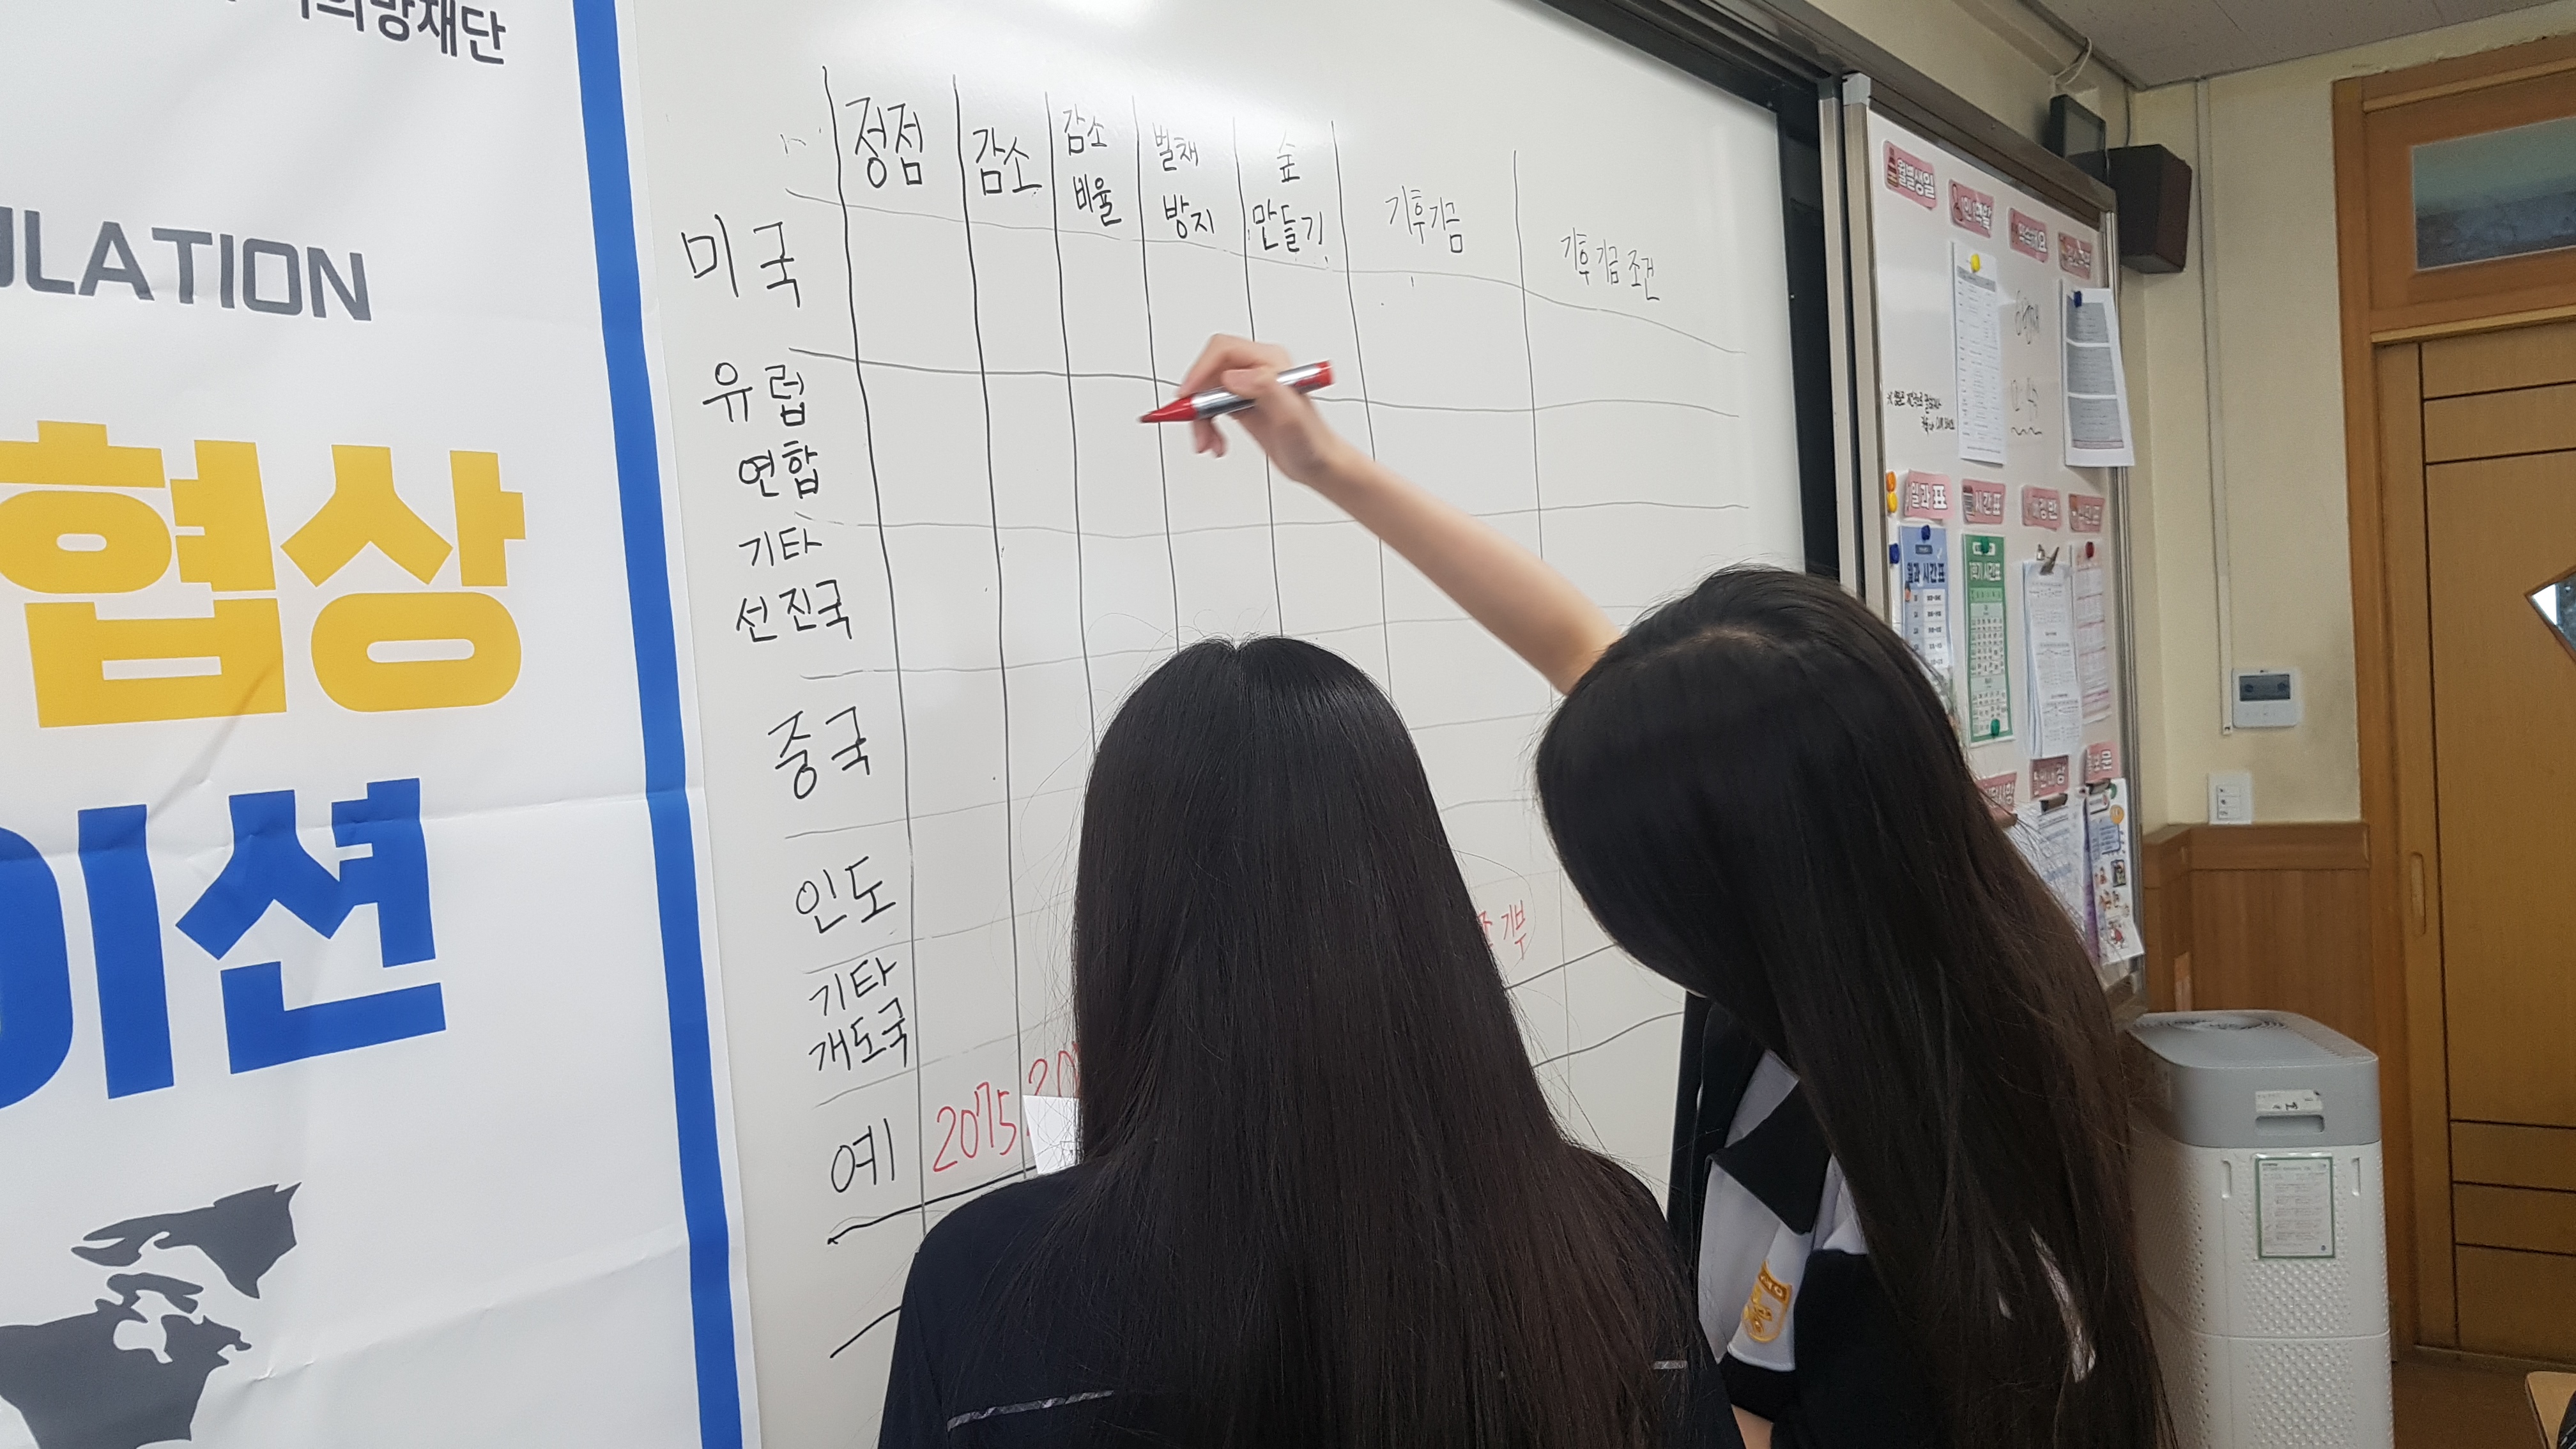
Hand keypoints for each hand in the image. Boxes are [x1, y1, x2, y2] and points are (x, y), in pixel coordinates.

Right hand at [1174, 334, 1357, 488]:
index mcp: (1271, 363)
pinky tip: (1216, 443)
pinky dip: (1207, 426)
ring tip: (1207, 443)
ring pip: (1207, 392)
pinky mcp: (1242, 403)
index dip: (1200, 370)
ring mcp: (1249, 387)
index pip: (1224, 350)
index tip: (1188, 395)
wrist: (1319, 464)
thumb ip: (1267, 390)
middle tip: (1194, 426)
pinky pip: (1211, 408)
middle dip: (1197, 400)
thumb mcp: (1291, 418)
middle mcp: (1258, 370)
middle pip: (1210, 371)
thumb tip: (1235, 377)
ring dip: (1200, 419)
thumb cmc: (1312, 443)